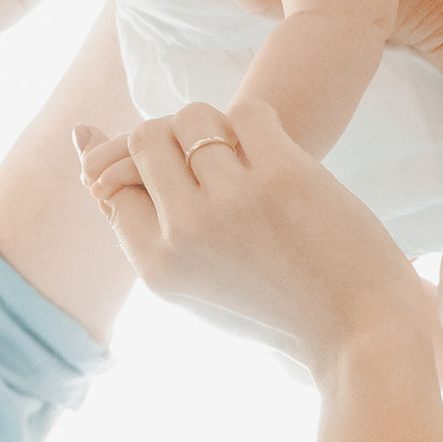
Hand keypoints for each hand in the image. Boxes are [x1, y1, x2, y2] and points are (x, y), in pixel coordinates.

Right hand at [75, 99, 427, 376]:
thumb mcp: (192, 278)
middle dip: (176, 139)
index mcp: (156, 266)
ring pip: (192, 117)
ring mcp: (230, 200)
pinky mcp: (280, 174)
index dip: (147, 174)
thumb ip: (142, 217)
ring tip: (249, 160)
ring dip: (219, 126)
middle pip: (145, 139)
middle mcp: (183, 232)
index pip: (115, 185)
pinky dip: (260, 124)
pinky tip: (278, 156)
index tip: (190, 187)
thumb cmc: (275, 305)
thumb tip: (83, 134)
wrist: (360, 330)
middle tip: (220, 167)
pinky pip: (246, 111)